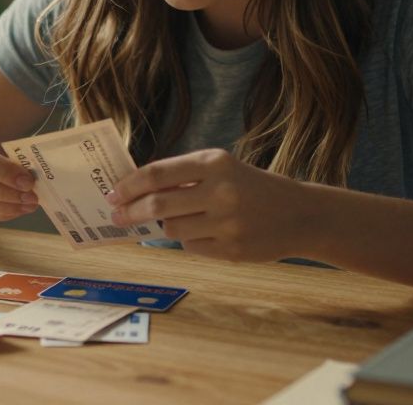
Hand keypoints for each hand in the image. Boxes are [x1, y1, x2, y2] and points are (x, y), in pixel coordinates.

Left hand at [107, 149, 308, 261]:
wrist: (300, 215)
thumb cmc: (251, 187)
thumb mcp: (222, 168)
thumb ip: (183, 176)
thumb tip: (134, 190)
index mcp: (215, 162)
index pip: (158, 173)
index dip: (129, 185)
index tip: (112, 194)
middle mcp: (221, 190)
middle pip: (158, 204)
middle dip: (131, 211)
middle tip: (117, 216)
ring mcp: (228, 222)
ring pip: (172, 228)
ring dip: (165, 226)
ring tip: (176, 219)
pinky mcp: (232, 249)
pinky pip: (191, 246)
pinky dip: (189, 240)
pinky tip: (205, 233)